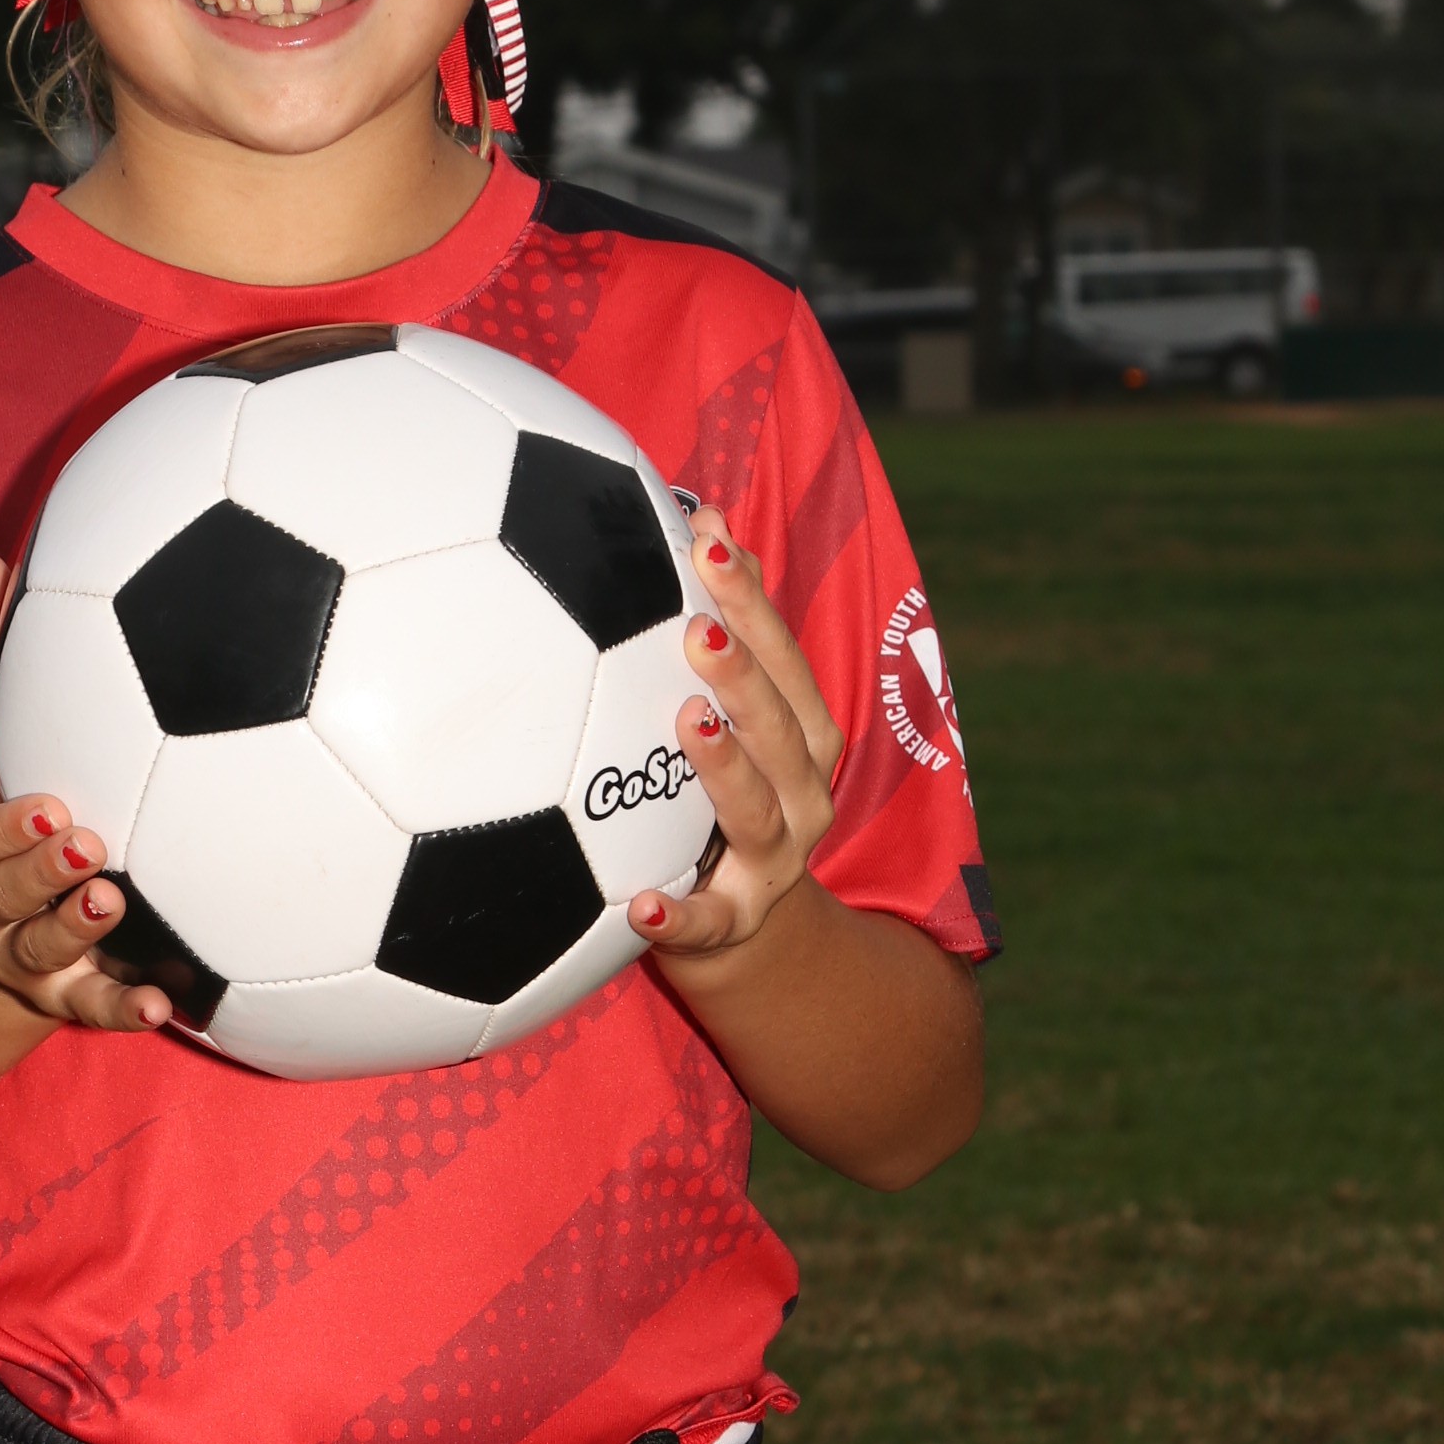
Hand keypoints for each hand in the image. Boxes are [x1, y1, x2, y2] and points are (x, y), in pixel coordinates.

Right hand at [0, 548, 173, 1032]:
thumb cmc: (2, 813)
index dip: (3, 829)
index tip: (48, 803)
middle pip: (0, 898)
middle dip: (38, 875)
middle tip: (90, 845)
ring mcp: (25, 958)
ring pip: (42, 953)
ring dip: (76, 931)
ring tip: (113, 902)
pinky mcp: (70, 998)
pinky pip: (96, 1012)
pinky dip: (126, 1011)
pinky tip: (171, 1006)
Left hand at [628, 502, 843, 971]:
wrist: (742, 930)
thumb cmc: (724, 794)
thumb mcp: (742, 716)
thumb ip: (730, 627)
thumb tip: (705, 514)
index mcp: (804, 739)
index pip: (786, 661)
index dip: (752, 602)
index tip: (709, 542)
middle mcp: (802, 796)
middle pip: (782, 729)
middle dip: (745, 674)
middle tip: (695, 627)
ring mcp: (771, 863)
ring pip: (755, 814)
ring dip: (725, 767)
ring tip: (688, 722)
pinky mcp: (730, 925)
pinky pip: (705, 926)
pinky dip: (677, 919)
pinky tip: (639, 906)